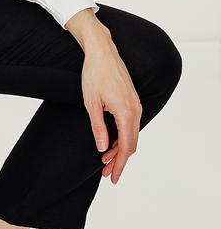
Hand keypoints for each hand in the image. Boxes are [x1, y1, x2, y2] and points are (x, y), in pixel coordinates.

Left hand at [78, 25, 142, 184]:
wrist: (102, 51)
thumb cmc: (94, 73)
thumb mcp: (91, 103)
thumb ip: (98, 127)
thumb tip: (102, 148)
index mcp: (126, 112)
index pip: (126, 146)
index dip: (119, 164)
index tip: (112, 177)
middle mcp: (135, 109)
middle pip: (131, 143)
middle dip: (119, 160)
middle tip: (107, 173)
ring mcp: (136, 104)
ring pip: (131, 134)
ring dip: (120, 149)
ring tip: (105, 160)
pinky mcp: (132, 100)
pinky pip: (131, 124)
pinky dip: (122, 136)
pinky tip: (112, 142)